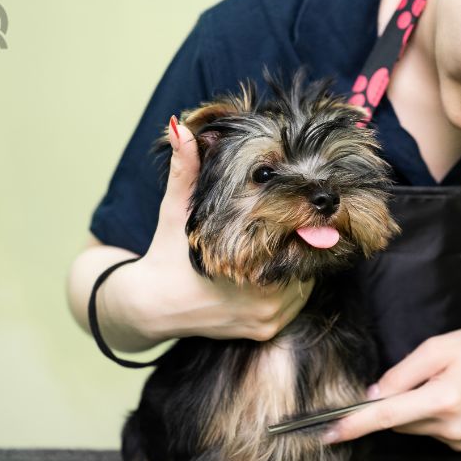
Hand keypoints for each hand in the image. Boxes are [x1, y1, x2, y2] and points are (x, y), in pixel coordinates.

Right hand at [109, 117, 313, 342]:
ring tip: (300, 238)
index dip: (303, 225)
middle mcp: (260, 304)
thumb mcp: (175, 210)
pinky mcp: (265, 331)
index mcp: (244, 273)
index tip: (305, 208)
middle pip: (304, 264)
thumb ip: (184, 171)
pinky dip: (295, 284)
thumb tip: (182, 129)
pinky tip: (286, 263)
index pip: (296, 245)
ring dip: (302, 263)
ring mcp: (265, 321)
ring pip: (304, 284)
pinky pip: (296, 303)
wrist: (151, 307)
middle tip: (309, 218)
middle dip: (303, 241)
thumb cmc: (166, 254)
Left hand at [323, 327, 460, 450]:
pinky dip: (427, 412)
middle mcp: (451, 426)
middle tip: (421, 374)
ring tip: (442, 381)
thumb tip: (373, 395)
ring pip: (410, 425)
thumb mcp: (439, 347)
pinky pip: (426, 428)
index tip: (329, 431)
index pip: (387, 415)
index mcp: (445, 398)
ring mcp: (458, 439)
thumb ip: (402, 372)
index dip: (355, 423)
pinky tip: (450, 395)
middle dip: (394, 399)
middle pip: (397, 420)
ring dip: (412, 405)